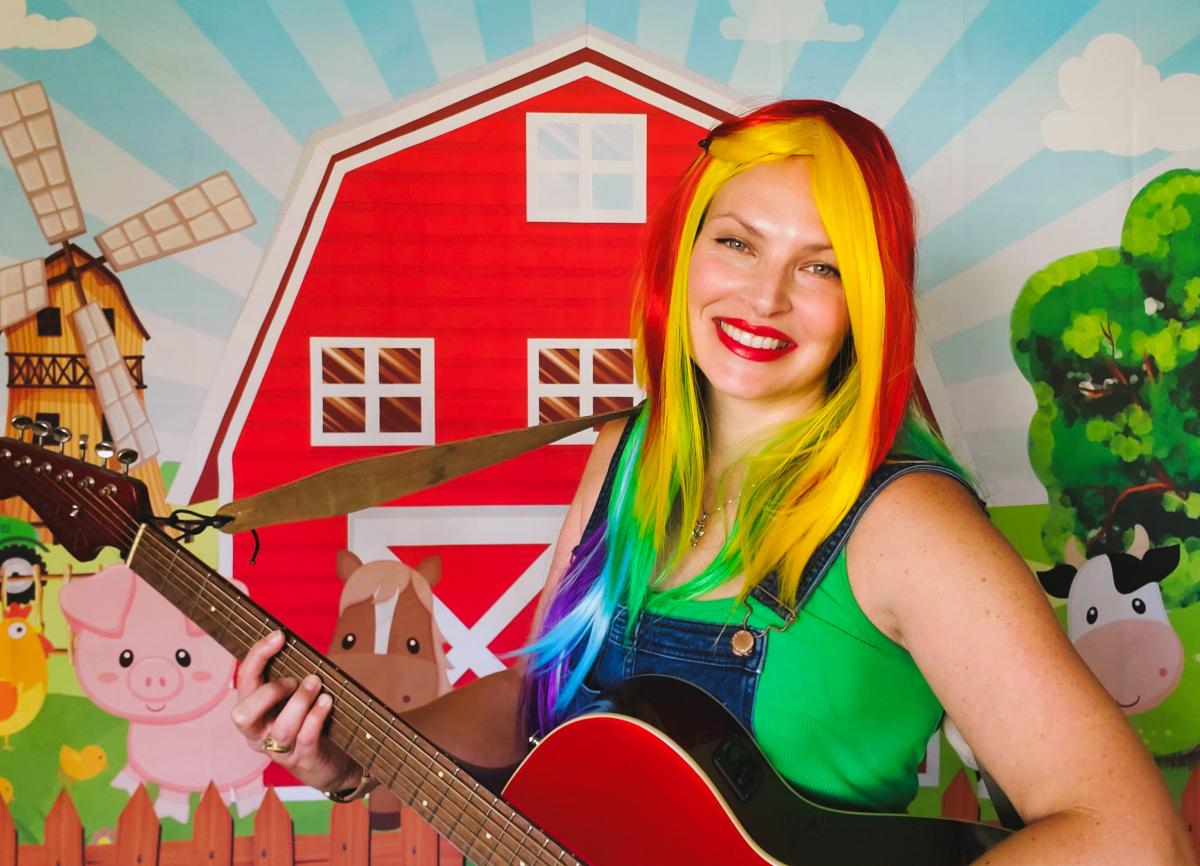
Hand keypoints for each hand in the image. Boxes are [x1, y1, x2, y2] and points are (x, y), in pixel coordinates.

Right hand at [231, 630, 360, 791]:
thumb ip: (288, 676)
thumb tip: (292, 642)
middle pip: (243, 715)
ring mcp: (280, 750)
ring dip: (300, 701)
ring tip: (316, 684)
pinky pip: (305, 738)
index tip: (278, 636)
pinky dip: (316, 716)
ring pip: (281, 728)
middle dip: (269, 691)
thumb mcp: (293, 697)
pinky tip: (327, 702)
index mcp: (253, 712)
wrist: (329, 762)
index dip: (257, 656)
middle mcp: (259, 733)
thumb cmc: (308, 722)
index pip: (244, 681)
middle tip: (294, 680)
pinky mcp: (303, 759)